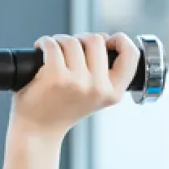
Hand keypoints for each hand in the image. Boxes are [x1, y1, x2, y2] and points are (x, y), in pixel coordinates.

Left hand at [11, 33, 138, 139]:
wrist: (37, 131)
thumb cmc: (61, 110)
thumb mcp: (94, 98)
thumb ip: (104, 76)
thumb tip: (105, 40)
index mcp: (113, 93)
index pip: (131, 55)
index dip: (120, 40)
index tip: (108, 39)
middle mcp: (99, 88)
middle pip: (96, 40)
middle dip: (81, 38)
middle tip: (68, 47)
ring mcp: (77, 82)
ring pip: (72, 41)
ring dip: (59, 40)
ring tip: (52, 49)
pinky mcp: (55, 76)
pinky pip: (52, 45)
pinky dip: (44, 42)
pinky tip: (41, 48)